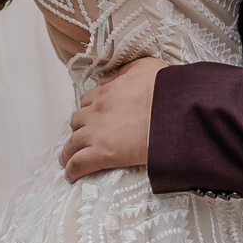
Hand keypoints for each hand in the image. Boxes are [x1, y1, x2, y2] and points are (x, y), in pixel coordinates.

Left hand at [61, 57, 158, 179]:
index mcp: (107, 92)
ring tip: (68, 159)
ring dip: (69, 151)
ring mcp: (97, 133)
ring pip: (73, 143)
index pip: (88, 100)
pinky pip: (79, 163)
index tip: (92, 117)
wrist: (174, 113)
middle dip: (80, 129)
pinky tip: (70, 175)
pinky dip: (72, 169)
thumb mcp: (146, 67)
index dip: (90, 110)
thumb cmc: (166, 90)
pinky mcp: (103, 153)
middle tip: (84, 138)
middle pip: (78, 121)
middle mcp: (97, 111)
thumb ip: (125, 70)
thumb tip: (109, 79)